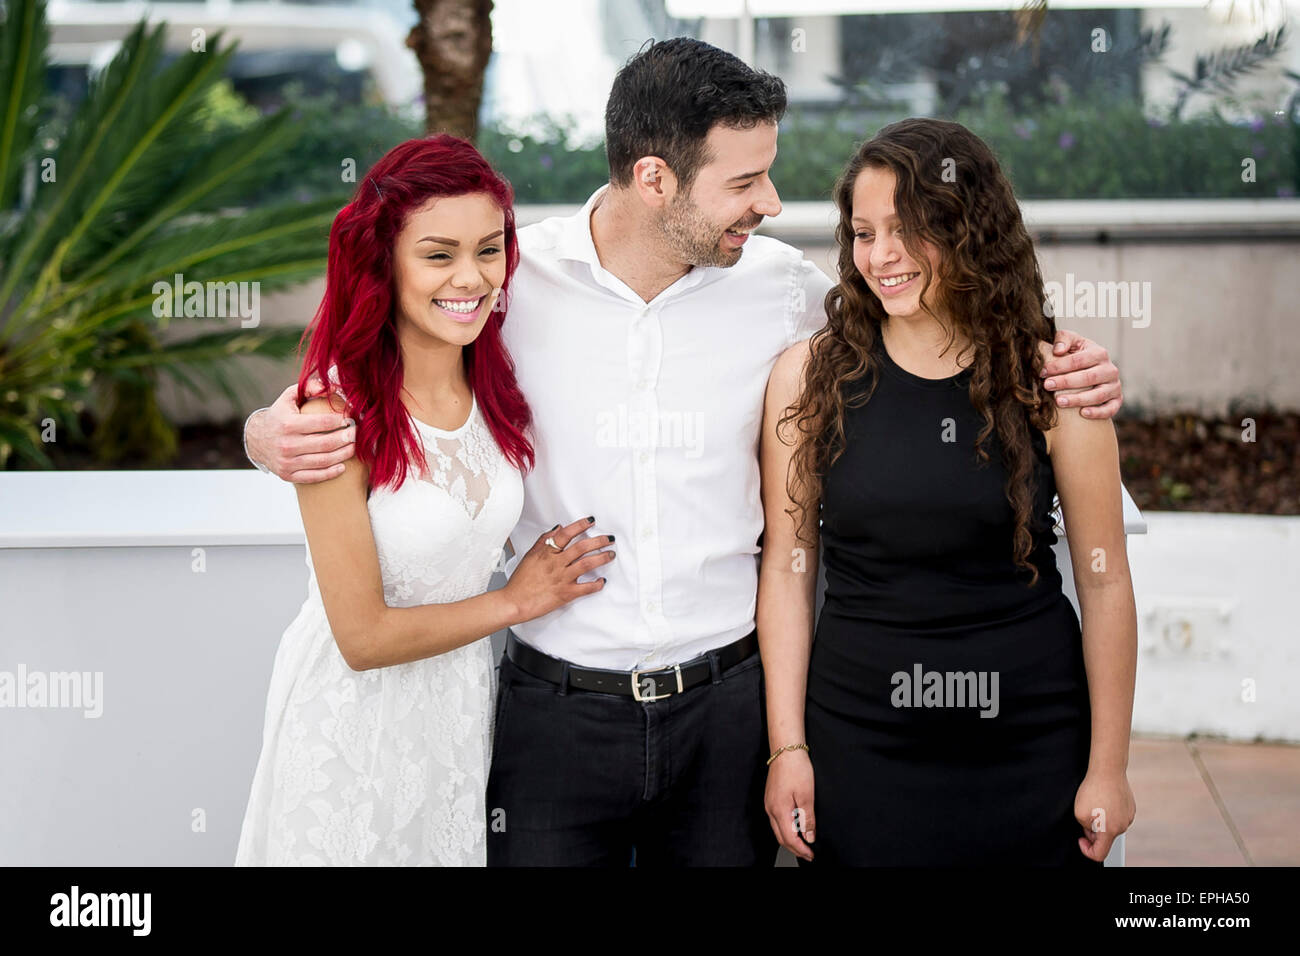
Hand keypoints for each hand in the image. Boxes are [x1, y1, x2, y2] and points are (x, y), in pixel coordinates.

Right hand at [247, 375, 355, 482]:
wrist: (255, 439)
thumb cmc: (279, 416)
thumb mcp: (289, 397)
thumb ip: (309, 387)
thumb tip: (331, 387)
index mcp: (288, 424)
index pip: (322, 423)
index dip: (341, 420)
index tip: (351, 418)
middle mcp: (287, 444)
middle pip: (325, 443)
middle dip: (346, 438)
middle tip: (357, 433)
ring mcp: (287, 462)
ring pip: (323, 461)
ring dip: (343, 455)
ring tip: (354, 447)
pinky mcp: (287, 475)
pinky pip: (313, 476)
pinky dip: (330, 473)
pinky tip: (342, 466)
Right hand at [502, 516, 614, 622]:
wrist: (514, 602)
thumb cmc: (520, 582)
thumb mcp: (529, 556)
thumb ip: (543, 541)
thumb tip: (557, 529)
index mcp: (546, 553)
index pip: (566, 534)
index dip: (580, 525)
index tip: (590, 521)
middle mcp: (556, 564)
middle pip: (581, 547)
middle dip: (599, 541)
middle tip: (608, 539)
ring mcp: (562, 578)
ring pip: (587, 564)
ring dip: (602, 558)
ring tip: (610, 554)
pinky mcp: (565, 594)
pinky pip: (585, 588)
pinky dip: (596, 585)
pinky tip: (602, 582)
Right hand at [765, 747, 815, 861]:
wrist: (785, 750)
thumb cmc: (796, 768)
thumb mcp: (807, 795)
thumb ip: (807, 819)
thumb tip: (808, 837)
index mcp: (779, 810)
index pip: (789, 838)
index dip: (801, 850)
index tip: (811, 855)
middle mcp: (770, 809)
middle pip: (781, 837)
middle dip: (794, 849)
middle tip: (808, 854)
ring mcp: (768, 803)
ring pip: (777, 830)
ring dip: (789, 840)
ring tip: (803, 844)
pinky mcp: (770, 798)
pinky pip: (776, 820)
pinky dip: (785, 829)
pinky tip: (793, 828)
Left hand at [1043, 330, 1122, 418]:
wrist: (1092, 370)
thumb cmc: (1078, 356)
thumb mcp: (1072, 342)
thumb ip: (1063, 338)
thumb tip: (1058, 350)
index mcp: (1099, 353)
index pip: (1079, 360)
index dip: (1059, 366)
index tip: (1043, 372)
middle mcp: (1110, 369)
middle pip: (1088, 377)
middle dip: (1066, 382)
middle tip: (1047, 385)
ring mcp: (1114, 386)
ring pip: (1098, 395)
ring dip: (1078, 399)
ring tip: (1059, 402)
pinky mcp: (1116, 400)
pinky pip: (1111, 409)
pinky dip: (1098, 412)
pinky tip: (1083, 414)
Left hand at [1074, 770, 1135, 862]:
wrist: (1108, 770)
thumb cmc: (1093, 790)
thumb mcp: (1079, 814)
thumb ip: (1085, 828)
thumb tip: (1092, 831)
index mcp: (1110, 831)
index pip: (1099, 854)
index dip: (1087, 850)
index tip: (1081, 840)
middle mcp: (1122, 826)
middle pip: (1105, 838)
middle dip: (1093, 831)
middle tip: (1086, 815)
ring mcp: (1128, 817)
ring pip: (1111, 826)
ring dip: (1101, 821)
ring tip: (1095, 803)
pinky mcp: (1130, 807)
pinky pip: (1117, 816)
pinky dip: (1109, 812)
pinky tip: (1104, 799)